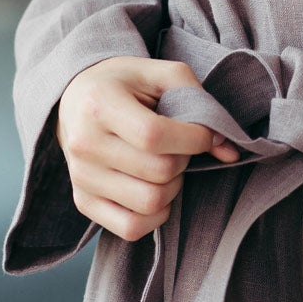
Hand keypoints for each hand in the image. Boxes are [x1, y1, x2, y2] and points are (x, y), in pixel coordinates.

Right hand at [55, 56, 240, 241]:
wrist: (74, 97)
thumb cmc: (124, 83)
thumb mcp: (160, 74)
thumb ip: (199, 102)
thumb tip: (228, 150)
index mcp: (100, 104)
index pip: (155, 136)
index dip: (193, 139)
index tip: (203, 134)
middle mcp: (85, 144)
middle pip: (158, 172)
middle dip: (184, 160)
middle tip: (180, 147)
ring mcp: (81, 177)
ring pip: (150, 203)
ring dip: (173, 187)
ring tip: (166, 166)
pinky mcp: (83, 201)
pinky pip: (131, 228)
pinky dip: (156, 215)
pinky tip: (155, 189)